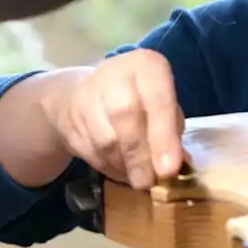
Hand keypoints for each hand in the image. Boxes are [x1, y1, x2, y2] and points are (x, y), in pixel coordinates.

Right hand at [46, 49, 185, 189]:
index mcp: (146, 65)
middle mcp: (115, 72)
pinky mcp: (68, 115)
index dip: (164, 136)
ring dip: (123, 164)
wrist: (82, 93)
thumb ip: (171, 133)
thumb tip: (179, 166)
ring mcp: (86, 92)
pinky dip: (106, 166)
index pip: (158, 99)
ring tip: (136, 175)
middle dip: (140, 156)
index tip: (169, 169)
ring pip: (105, 138)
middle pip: (126, 116)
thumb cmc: (137, 101)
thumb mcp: (161, 108)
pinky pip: (89, 149)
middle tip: (149, 182)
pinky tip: (117, 166)